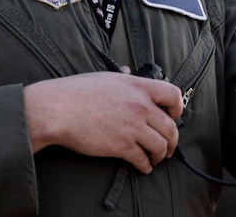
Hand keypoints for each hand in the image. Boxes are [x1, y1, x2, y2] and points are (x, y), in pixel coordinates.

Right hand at [23, 71, 182, 173]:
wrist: (58, 109)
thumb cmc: (77, 91)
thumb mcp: (106, 76)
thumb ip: (123, 76)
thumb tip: (129, 70)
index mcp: (138, 86)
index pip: (172, 95)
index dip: (177, 108)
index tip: (174, 116)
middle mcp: (140, 106)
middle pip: (170, 126)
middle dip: (172, 140)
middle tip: (169, 146)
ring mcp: (132, 126)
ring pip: (160, 145)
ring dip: (161, 155)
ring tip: (156, 158)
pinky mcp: (121, 146)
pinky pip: (142, 159)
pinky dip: (145, 165)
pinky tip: (143, 166)